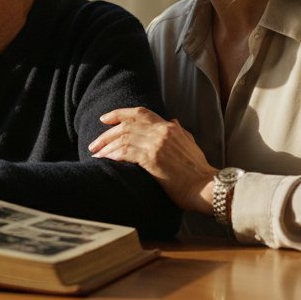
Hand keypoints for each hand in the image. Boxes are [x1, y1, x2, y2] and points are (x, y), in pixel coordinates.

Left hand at [89, 107, 216, 213]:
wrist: (206, 186)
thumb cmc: (199, 171)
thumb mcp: (190, 144)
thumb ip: (180, 131)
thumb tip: (173, 120)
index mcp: (169, 127)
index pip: (140, 113)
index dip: (119, 114)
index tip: (104, 119)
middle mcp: (162, 131)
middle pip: (126, 125)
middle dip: (106, 133)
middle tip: (94, 143)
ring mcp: (157, 144)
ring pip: (123, 138)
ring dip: (106, 146)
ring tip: (96, 154)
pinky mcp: (152, 158)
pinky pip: (126, 151)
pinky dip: (114, 154)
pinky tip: (106, 159)